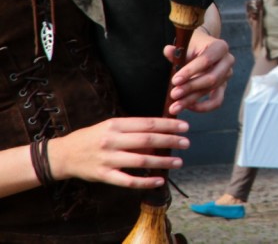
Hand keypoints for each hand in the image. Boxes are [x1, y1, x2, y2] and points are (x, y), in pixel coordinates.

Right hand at [47, 117, 189, 188]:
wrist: (64, 155)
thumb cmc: (92, 138)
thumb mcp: (111, 126)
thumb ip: (133, 129)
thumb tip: (160, 132)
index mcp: (115, 124)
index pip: (148, 123)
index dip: (168, 125)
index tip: (184, 126)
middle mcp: (112, 140)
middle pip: (147, 140)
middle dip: (170, 141)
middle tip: (186, 143)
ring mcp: (108, 159)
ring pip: (141, 160)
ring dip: (162, 161)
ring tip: (178, 162)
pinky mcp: (104, 175)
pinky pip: (128, 180)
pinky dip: (146, 181)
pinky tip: (159, 180)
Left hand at [165, 30, 233, 114]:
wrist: (202, 48)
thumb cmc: (193, 46)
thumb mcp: (185, 45)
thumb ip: (176, 51)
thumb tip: (168, 51)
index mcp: (220, 47)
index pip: (207, 60)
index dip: (190, 71)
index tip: (174, 80)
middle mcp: (227, 61)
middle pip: (211, 78)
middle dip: (191, 88)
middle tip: (173, 94)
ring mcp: (226, 75)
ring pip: (211, 90)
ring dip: (192, 99)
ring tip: (175, 106)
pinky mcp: (223, 86)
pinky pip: (217, 101)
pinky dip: (203, 107)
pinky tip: (188, 107)